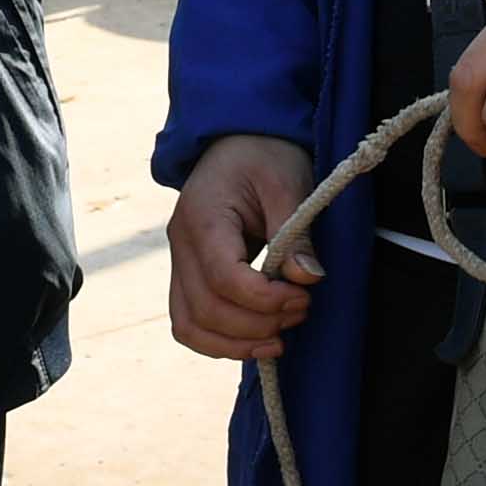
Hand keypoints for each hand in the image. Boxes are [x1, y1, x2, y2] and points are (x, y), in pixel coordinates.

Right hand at [168, 134, 321, 361]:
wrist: (237, 141)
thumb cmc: (265, 155)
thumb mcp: (287, 181)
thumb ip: (295, 233)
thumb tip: (307, 278)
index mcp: (202, 216)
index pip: (223, 278)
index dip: (264, 299)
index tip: (303, 296)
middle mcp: (180, 244)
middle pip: (206, 309)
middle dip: (258, 324)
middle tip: (301, 312)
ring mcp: (177, 263)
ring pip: (189, 326)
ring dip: (235, 344)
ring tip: (279, 340)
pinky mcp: (186, 277)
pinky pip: (189, 323)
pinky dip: (219, 342)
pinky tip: (256, 341)